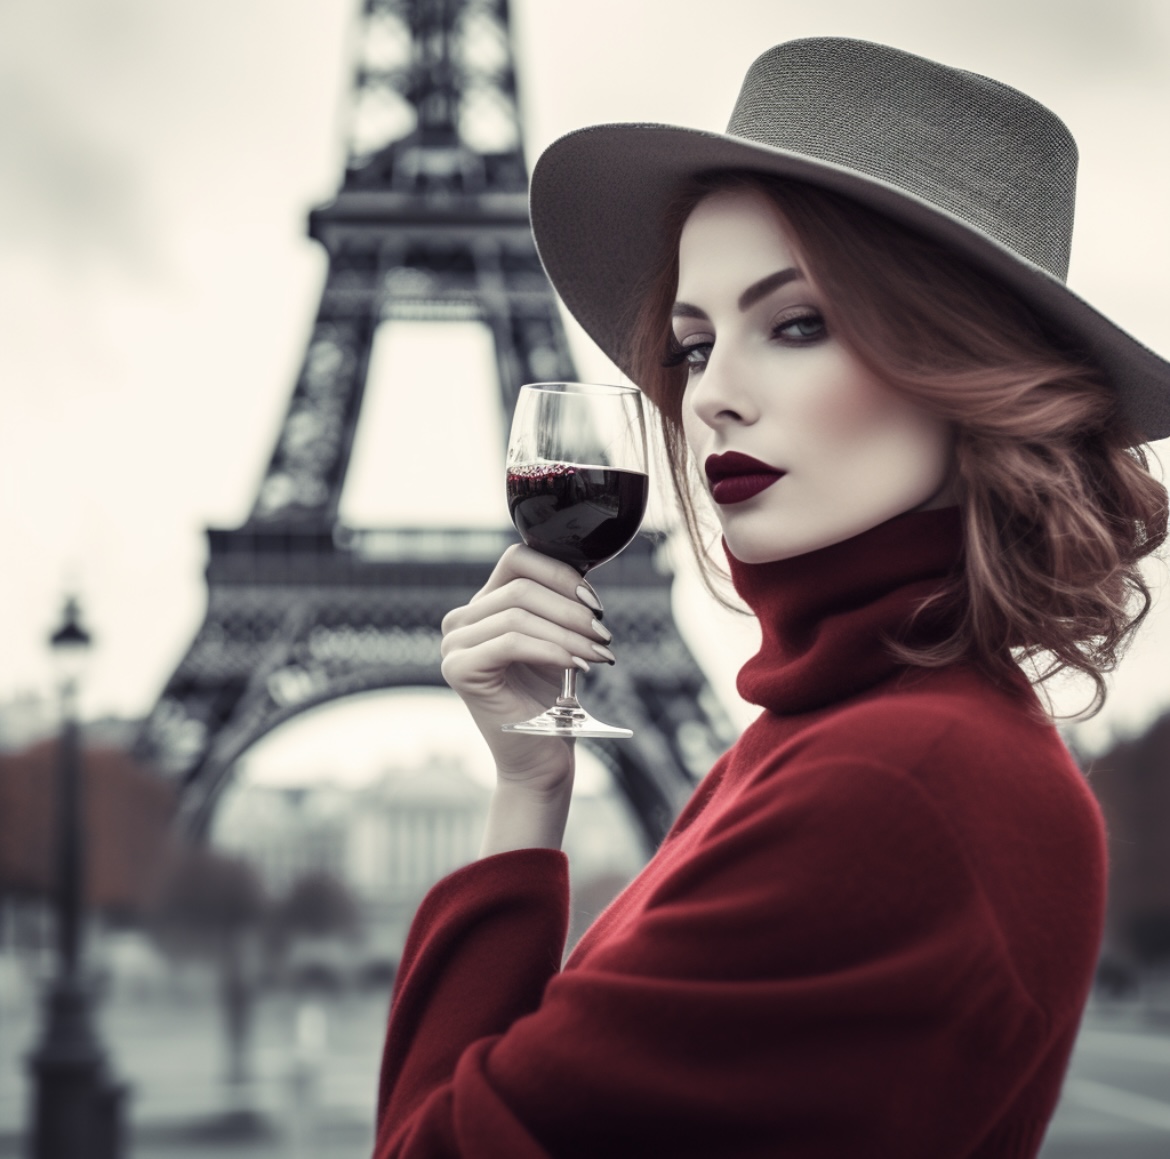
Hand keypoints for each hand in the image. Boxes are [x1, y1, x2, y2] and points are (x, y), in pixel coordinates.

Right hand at [440, 544, 613, 793]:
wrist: (541, 759)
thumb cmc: (552, 702)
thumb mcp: (559, 640)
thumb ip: (560, 602)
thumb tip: (585, 562)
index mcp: (483, 607)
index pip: (518, 560)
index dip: (561, 573)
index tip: (595, 603)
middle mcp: (461, 621)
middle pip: (521, 587)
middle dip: (572, 609)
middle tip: (604, 635)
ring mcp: (454, 645)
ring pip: (519, 614)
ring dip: (569, 633)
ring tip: (599, 653)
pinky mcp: (459, 669)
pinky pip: (512, 642)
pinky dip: (552, 650)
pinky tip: (578, 666)